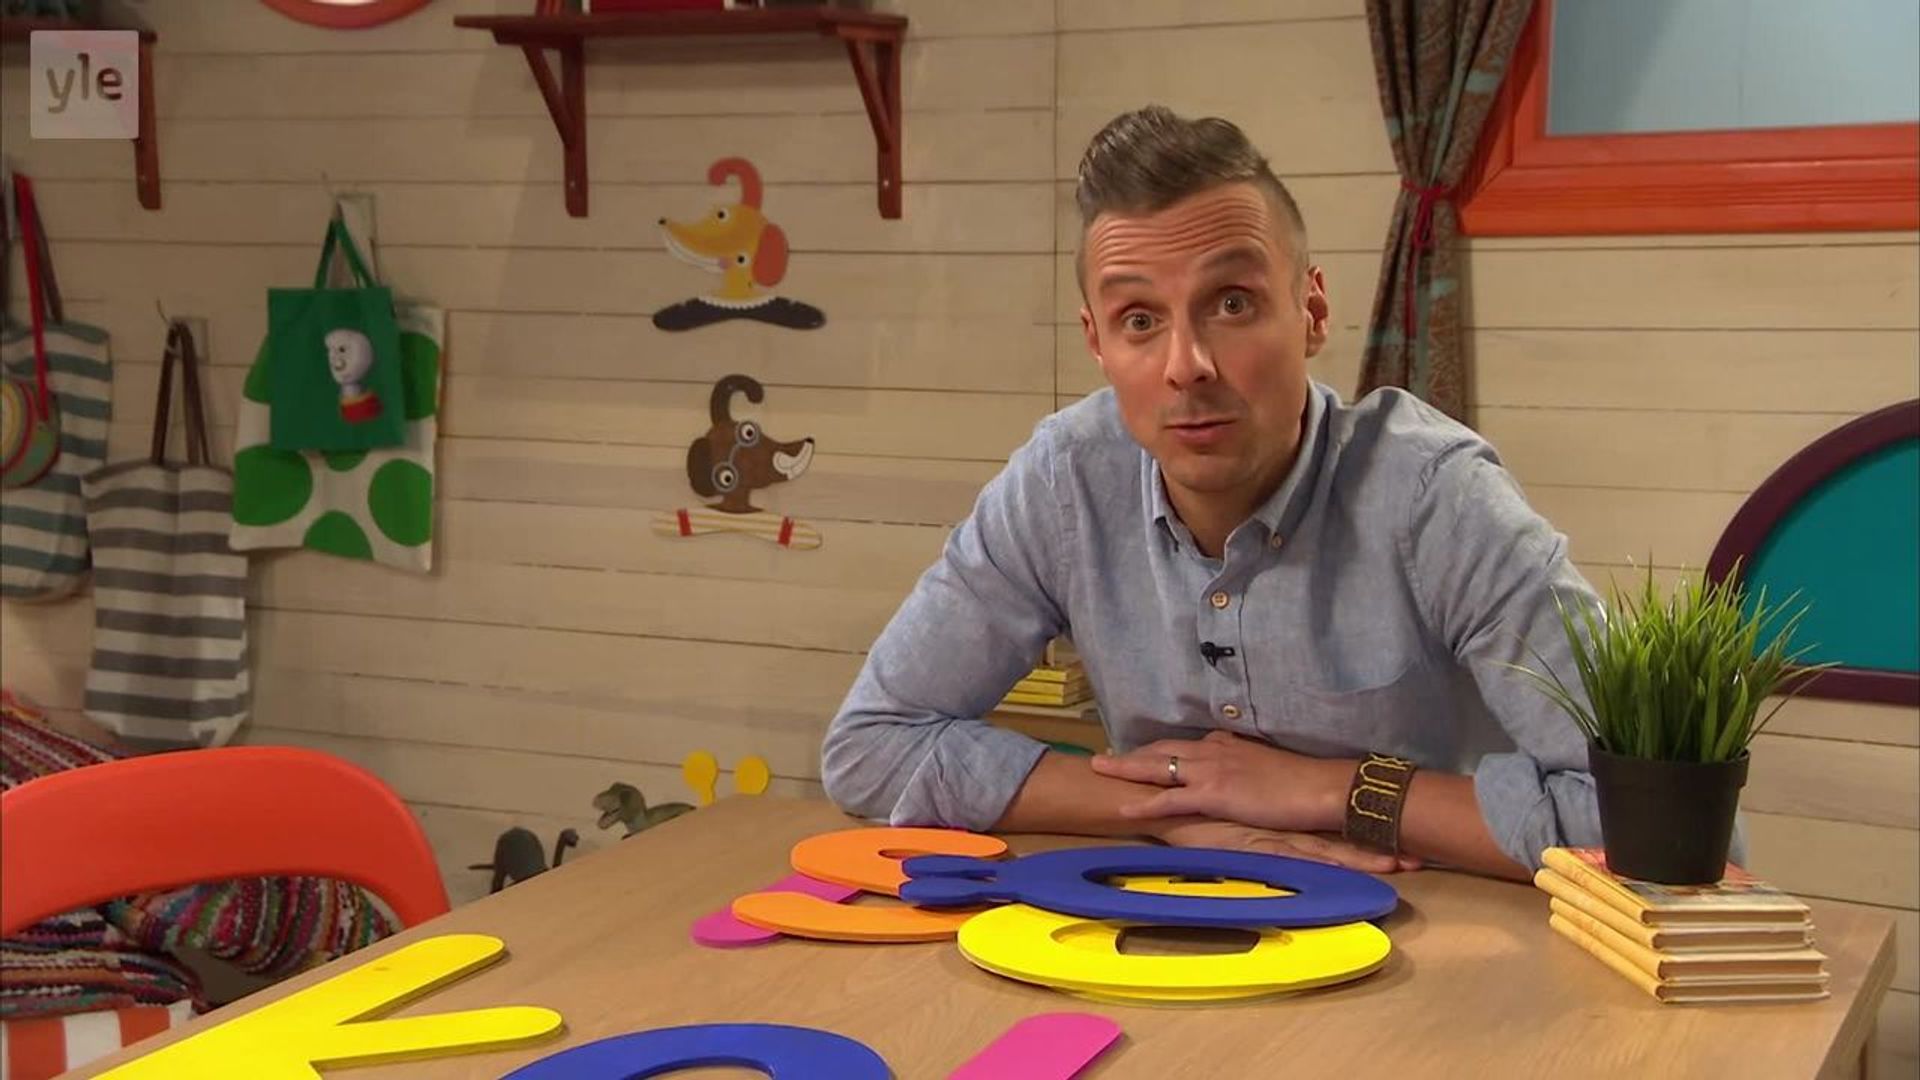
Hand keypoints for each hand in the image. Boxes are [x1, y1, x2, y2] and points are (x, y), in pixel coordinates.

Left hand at [1090, 729, 1350, 832]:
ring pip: (1158, 767)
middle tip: (1103, 757)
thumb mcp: (1265, 765)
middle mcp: (1213, 750)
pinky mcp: (1215, 794)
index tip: (1136, 751)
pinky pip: (1171, 800)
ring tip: (1098, 769)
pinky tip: (1123, 808)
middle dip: (1131, 754)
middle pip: (1162, 749)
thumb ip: (1243, 764)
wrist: (1321, 787)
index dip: (1156, 749)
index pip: (1183, 744)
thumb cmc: (1301, 781)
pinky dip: (1145, 804)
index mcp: (1226, 744)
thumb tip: (1234, 772)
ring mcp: (1212, 771)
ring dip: (1126, 769)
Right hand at [1154, 819, 1420, 873]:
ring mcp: (1269, 829)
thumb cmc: (1179, 804)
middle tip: (1421, 856)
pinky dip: (1330, 865)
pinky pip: (1299, 858)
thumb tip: (1257, 806)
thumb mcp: (1217, 801)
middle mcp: (1277, 815)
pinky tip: (1356, 876)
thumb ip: (1238, 801)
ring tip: (1405, 868)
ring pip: (1328, 845)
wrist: (1146, 796)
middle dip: (1380, 839)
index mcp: (1272, 806)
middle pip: (1338, 828)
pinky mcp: (1255, 844)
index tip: (1401, 839)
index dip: (1363, 823)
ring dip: (1367, 855)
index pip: (1325, 815)